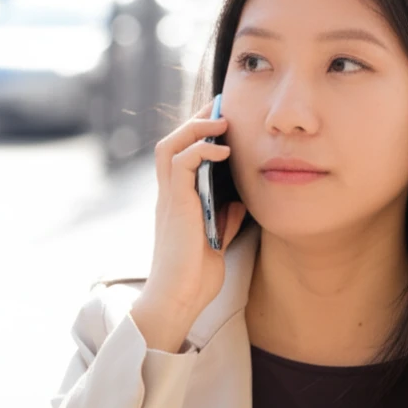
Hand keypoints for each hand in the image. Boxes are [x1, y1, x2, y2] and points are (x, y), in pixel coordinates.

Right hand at [131, 99, 246, 352]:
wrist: (179, 299)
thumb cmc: (194, 277)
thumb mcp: (216, 241)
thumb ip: (224, 219)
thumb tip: (239, 201)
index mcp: (176, 202)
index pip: (179, 156)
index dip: (196, 135)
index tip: (219, 120)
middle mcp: (168, 195)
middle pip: (170, 143)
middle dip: (194, 121)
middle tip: (219, 108)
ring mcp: (168, 199)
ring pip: (169, 146)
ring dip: (194, 129)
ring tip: (220, 121)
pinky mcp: (174, 204)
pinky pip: (180, 163)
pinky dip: (200, 150)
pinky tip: (222, 149)